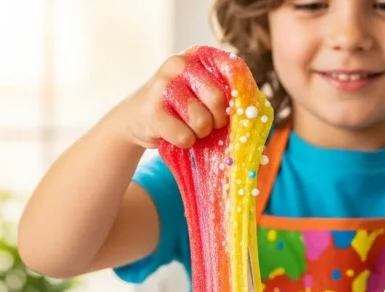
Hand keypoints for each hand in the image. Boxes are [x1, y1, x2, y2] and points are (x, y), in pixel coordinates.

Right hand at [113, 47, 229, 149]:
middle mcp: (179, 64)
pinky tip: (173, 134)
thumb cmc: (179, 107)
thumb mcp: (201, 90)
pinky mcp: (152, 110)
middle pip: (218, 100)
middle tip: (207, 123)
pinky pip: (184, 136)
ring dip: (199, 133)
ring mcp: (163, 86)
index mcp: (197, 55)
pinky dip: (184, 142)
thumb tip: (249, 113)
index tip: (227, 109)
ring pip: (201, 122)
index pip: (233, 72)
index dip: (236, 98)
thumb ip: (224, 92)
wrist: (135, 117)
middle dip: (217, 120)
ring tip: (188, 127)